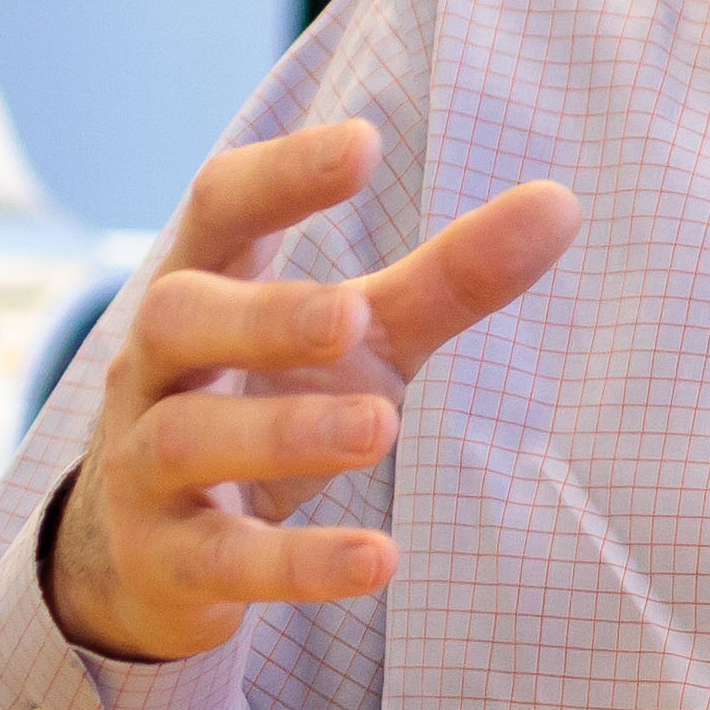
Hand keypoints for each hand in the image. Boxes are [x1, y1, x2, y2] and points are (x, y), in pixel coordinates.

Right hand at [42, 121, 581, 666]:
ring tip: (380, 427)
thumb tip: (562, 201)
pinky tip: (379, 561)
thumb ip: (445, 277)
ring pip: (190, 437)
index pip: (219, 208)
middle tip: (353, 316)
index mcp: (204, 287)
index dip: (280, 175)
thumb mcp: (357, 340)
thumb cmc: (269, 401)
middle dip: (265, 316)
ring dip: (285, 431)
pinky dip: (296, 563)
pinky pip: (221, 559)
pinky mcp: (166, 561)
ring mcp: (147, 466)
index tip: (363, 146)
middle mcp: (157, 369)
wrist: (151, 553)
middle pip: (179, 317)